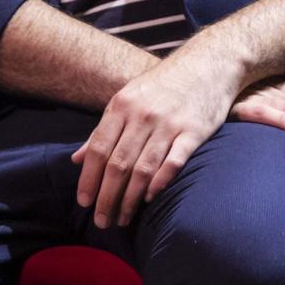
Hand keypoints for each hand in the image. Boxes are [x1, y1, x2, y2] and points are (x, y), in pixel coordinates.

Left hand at [72, 46, 237, 228]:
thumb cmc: (163, 85)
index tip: (83, 203)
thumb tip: (76, 159)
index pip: (98, 149)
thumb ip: (103, 130)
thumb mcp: (128, 98)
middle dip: (107, 197)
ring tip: (123, 218)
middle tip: (102, 222)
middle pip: (118, 164)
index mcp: (121, 106)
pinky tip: (150, 198)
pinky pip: (174, 162)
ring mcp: (169, 123)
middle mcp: (143, 115)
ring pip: (143, 169)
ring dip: (130, 199)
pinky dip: (160, 182)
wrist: (208, 63)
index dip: (89, 179)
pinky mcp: (194, 131)